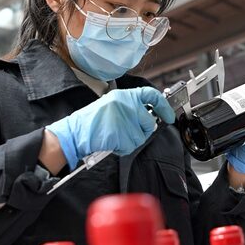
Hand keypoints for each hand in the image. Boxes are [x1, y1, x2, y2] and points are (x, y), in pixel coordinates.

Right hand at [46, 87, 174, 168]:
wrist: (76, 132)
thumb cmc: (92, 121)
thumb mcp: (111, 104)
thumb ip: (130, 107)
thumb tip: (149, 116)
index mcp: (125, 96)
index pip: (151, 95)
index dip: (164, 106)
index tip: (169, 116)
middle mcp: (127, 105)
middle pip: (149, 122)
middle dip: (141, 130)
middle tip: (125, 131)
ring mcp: (125, 120)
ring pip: (141, 136)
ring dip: (130, 140)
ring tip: (115, 136)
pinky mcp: (122, 134)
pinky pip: (131, 146)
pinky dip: (123, 148)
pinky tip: (112, 142)